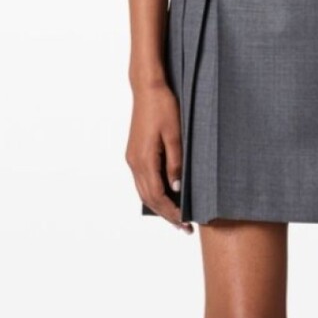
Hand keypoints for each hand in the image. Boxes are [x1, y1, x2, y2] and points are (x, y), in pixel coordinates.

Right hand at [127, 83, 192, 233]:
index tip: (185, 224)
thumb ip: (176, 162)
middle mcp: (134, 162)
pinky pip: (143, 181)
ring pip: (144, 191)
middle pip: (149, 198)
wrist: (147, 88)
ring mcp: (132, 158)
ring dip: (159, 206)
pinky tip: (166, 197)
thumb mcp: (176, 135)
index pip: (157, 196)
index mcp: (144, 160)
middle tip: (185, 228)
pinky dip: (154, 194)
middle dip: (167, 215)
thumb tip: (177, 188)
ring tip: (177, 218)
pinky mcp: (134, 153)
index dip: (172, 212)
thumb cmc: (164, 107)